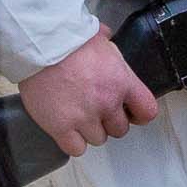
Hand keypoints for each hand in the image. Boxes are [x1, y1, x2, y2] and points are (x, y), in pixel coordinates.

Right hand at [18, 24, 159, 156]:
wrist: (40, 47)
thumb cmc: (67, 40)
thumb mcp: (99, 38)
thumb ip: (109, 49)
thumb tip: (107, 38)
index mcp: (122, 82)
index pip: (147, 111)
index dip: (139, 114)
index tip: (131, 113)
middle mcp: (107, 103)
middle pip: (120, 129)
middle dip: (109, 121)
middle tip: (95, 109)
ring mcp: (85, 117)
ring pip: (98, 139)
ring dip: (90, 130)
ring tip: (77, 114)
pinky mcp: (61, 127)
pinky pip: (76, 148)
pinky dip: (72, 141)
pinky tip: (66, 127)